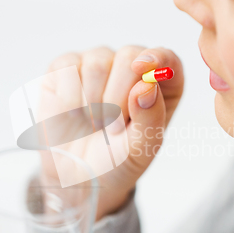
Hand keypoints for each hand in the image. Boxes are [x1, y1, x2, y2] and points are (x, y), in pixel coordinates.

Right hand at [39, 46, 182, 219]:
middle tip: (112, 128)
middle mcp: (130, 70)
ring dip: (94, 100)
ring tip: (94, 124)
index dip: (158, 58)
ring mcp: (97, 66)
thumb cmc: (114, 161)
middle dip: (119, 94)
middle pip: (130, 56)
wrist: (75, 176)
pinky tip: (72, 114)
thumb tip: (147, 85)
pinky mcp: (66, 69)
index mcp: (160, 89)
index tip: (142, 69)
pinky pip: (68, 67)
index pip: (168, 59)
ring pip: (98, 62)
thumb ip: (151, 118)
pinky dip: (70, 95)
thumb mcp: (140, 149)